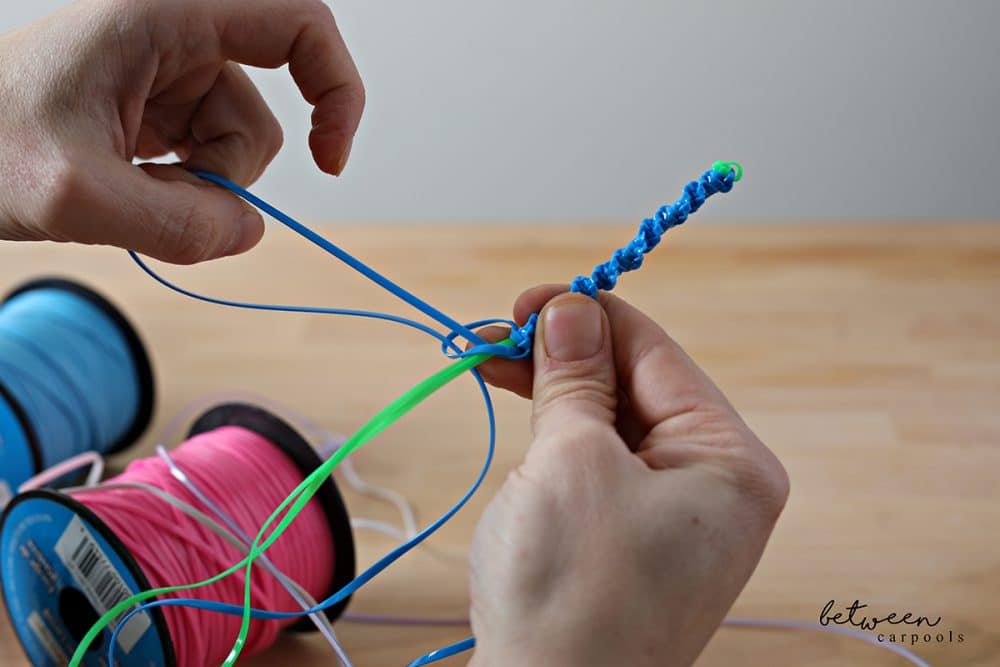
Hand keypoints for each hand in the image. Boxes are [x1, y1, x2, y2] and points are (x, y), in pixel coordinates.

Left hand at [0, 0, 362, 262]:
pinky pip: (211, 160)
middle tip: (156, 193)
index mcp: (164, 12)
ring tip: (126, 188)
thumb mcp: (75, 195)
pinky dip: (184, 188)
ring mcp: (171, 71)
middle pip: (265, 116)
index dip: (337, 90)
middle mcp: (177, 32)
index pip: (299, 24)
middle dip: (227, 174)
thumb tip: (252, 230)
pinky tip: (129, 183)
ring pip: (239, 148)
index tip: (330, 160)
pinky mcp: (162, 106)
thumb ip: (177, 225)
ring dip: (198, 187)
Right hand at [468, 286, 789, 666]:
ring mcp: (676, 516)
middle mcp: (715, 485)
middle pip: (634, 385)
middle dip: (562, 356)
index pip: (658, 355)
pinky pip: (600, 464)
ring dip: (551, 390)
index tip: (524, 300)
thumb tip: (570, 308)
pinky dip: (556, 434)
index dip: (589, 315)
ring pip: (611, 421)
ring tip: (488, 364)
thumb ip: (574, 377)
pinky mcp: (634, 538)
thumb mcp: (571, 462)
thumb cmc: (571, 592)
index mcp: (731, 461)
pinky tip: (519, 408)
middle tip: (493, 335)